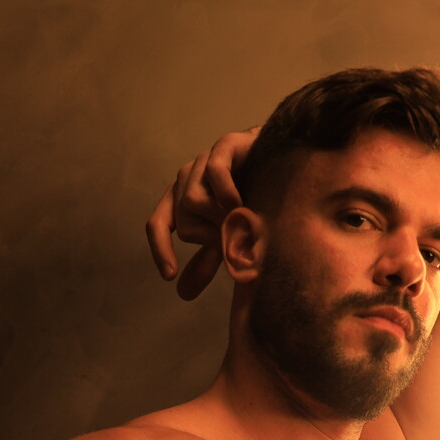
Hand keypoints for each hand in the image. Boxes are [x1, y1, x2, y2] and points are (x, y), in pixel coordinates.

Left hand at [146, 128, 259, 301]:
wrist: (283, 169)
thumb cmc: (252, 204)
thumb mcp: (226, 238)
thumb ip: (206, 261)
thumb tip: (183, 293)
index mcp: (180, 199)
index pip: (156, 224)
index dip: (161, 250)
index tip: (171, 275)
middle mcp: (187, 177)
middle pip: (182, 220)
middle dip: (210, 237)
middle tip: (236, 236)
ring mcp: (204, 160)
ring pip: (192, 201)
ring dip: (219, 219)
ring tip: (243, 220)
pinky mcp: (226, 145)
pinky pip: (214, 172)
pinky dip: (227, 194)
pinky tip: (243, 205)